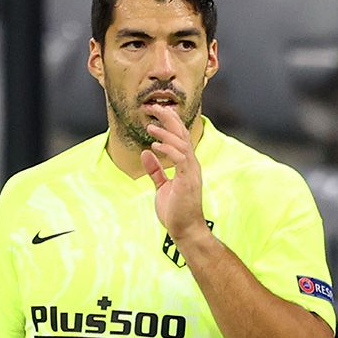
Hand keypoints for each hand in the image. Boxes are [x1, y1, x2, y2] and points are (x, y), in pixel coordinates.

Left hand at [143, 106, 205, 242]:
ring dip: (166, 132)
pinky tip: (155, 144)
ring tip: (149, 125)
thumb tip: (146, 153)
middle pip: (182, 134)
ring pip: (182, 143)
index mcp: (186, 164)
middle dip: (168, 118)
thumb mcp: (162, 186)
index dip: (169, 122)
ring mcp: (191, 172)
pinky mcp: (187, 180)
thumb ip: (155, 170)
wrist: (185, 230)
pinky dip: (168, 149)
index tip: (155, 111)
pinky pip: (180, 158)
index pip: (180, 136)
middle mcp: (191, 164)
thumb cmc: (176, 211)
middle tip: (152, 107)